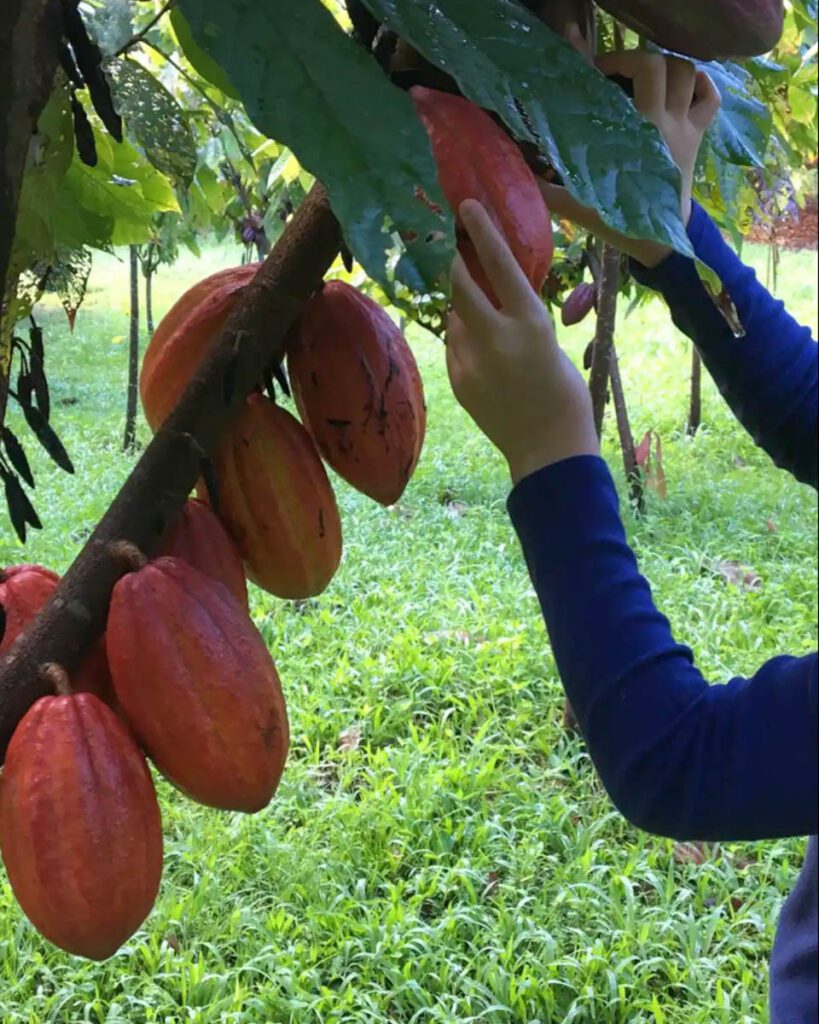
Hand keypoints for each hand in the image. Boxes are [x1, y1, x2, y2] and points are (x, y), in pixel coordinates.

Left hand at [446, 200, 598, 484]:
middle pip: (459, 286)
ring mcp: (470, 361)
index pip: (498, 265)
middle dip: (454, 265)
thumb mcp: (549, 344)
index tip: (465, 206)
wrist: (548, 449)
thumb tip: (487, 299)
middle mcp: (495, 338)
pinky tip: (484, 358)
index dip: (481, 231)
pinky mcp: (457, 381)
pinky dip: (463, 342)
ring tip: (484, 325)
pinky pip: (453, 347)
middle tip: (452, 251)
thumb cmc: (564, 394)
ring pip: (453, 318)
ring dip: (462, 310)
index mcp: (530, 323)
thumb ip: (518, 319)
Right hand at [540, 50, 721, 267]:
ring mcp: (686, 127)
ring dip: (665, 67)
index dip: (611, 62)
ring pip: (687, 73)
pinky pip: (710, 97)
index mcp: (642, 130)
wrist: (662, 240)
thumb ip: (549, 189)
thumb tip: (517, 173)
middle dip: (634, 59)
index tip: (590, 72)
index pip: (638, 72)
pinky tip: (680, 86)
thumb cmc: (622, 222)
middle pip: (661, 64)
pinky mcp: (698, 136)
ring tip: (640, 79)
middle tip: (612, 73)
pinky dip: (700, 83)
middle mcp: (667, 121)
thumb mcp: (580, 206)